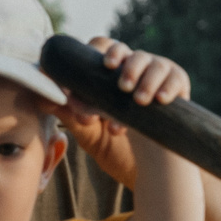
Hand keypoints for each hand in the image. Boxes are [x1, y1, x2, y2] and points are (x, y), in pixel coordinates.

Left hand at [43, 37, 190, 187]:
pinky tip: (160, 100)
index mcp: (109, 76)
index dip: (102, 51)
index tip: (102, 65)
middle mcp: (133, 70)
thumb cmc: (116, 148)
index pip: (103, 49)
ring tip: (139, 100)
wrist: (148, 172)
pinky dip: (168, 86)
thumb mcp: (90, 133)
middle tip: (122, 85)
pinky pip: (176, 78)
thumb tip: (43, 99)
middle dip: (125, 65)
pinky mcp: (178, 88)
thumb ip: (70, 115)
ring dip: (146, 79)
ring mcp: (157, 77)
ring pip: (154, 63)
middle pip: (129, 52)